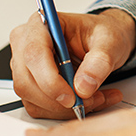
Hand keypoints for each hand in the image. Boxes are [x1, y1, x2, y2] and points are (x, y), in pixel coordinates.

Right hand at [9, 8, 135, 118]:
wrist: (103, 41)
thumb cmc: (101, 34)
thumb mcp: (110, 41)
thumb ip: (99, 61)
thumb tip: (83, 86)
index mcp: (42, 24)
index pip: (34, 54)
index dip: (50, 79)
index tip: (72, 95)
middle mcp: (26, 43)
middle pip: (27, 81)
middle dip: (59, 99)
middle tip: (90, 99)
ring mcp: (25, 66)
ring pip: (32, 98)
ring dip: (64, 108)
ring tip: (95, 98)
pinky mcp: (30, 85)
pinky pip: (39, 107)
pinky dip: (63, 111)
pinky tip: (86, 101)